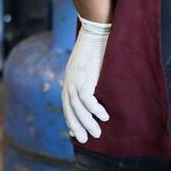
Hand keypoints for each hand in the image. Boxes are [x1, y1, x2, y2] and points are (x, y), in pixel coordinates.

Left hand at [62, 17, 110, 143]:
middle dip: (77, 126)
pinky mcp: (85, 77)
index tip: (74, 132)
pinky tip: (104, 116)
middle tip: (85, 140)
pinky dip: (95, 110)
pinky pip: (88, 99)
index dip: (70, 118)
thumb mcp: (90, 66)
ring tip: (97, 134)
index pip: (66, 103)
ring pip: (78, 108)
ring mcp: (75, 79)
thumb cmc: (97, 47)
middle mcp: (69, 81)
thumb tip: (97, 90)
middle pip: (70, 109)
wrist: (97, 31)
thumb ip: (90, 79)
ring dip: (87, 123)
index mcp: (69, 78)